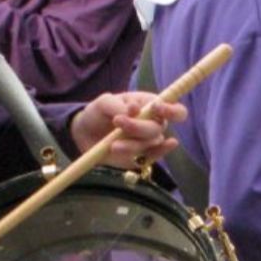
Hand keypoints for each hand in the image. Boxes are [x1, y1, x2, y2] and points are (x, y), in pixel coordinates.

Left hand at [71, 92, 186, 167]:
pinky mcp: (142, 157)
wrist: (85, 134)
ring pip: (150, 144)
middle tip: (118, 122)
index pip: (175, 110)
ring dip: (132, 144)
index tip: (156, 108)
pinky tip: (145, 154)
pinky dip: (150, 157)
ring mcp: (148, 142)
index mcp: (151, 106)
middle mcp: (154, 124)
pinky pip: (151, 158)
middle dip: (139, 126)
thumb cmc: (98, 113)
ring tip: (112, 145)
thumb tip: (135, 109)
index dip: (171, 110)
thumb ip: (118, 104)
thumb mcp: (103, 102)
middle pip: (159, 128)